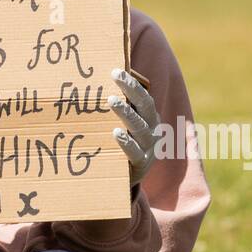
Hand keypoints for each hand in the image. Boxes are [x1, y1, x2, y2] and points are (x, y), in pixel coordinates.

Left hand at [108, 68, 159, 186]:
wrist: (128, 180)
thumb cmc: (122, 146)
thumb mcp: (124, 127)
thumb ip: (118, 108)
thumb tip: (99, 81)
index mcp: (150, 119)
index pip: (144, 98)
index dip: (132, 84)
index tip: (115, 71)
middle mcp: (153, 131)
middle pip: (146, 107)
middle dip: (131, 90)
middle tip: (115, 76)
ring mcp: (149, 149)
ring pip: (140, 128)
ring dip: (126, 113)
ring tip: (112, 101)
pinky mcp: (141, 166)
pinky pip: (135, 153)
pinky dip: (126, 143)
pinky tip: (116, 133)